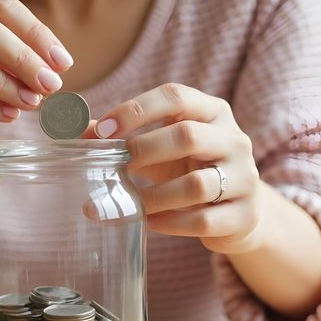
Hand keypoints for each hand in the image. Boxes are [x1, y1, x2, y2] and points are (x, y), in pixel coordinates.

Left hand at [90, 84, 263, 253]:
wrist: (237, 211)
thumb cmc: (189, 170)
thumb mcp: (160, 148)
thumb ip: (123, 137)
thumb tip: (75, 132)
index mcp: (213, 112)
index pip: (175, 96)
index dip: (136, 110)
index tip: (103, 132)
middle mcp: (235, 139)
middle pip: (187, 136)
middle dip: (143, 151)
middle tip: (115, 168)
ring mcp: (245, 177)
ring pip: (197, 185)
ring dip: (153, 196)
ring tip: (127, 203)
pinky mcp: (245, 215)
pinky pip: (203, 221)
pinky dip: (170, 224)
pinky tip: (148, 223)